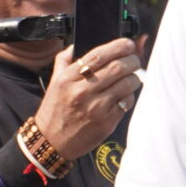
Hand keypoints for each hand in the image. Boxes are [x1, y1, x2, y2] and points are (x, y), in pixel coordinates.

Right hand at [31, 39, 141, 160]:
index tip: (127, 44)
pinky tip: (124, 95)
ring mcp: (96, 108)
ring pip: (127, 84)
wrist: (51, 142)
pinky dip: (130, 95)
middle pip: (118, 67)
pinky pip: (127, 102)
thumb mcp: (54, 82)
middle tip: (134, 60)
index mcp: (68, 78)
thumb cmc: (54, 111)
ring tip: (131, 77)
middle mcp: (82, 91)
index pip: (99, 55)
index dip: (118, 46)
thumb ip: (64, 60)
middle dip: (132, 60)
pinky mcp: (106, 122)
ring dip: (134, 77)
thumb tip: (76, 45)